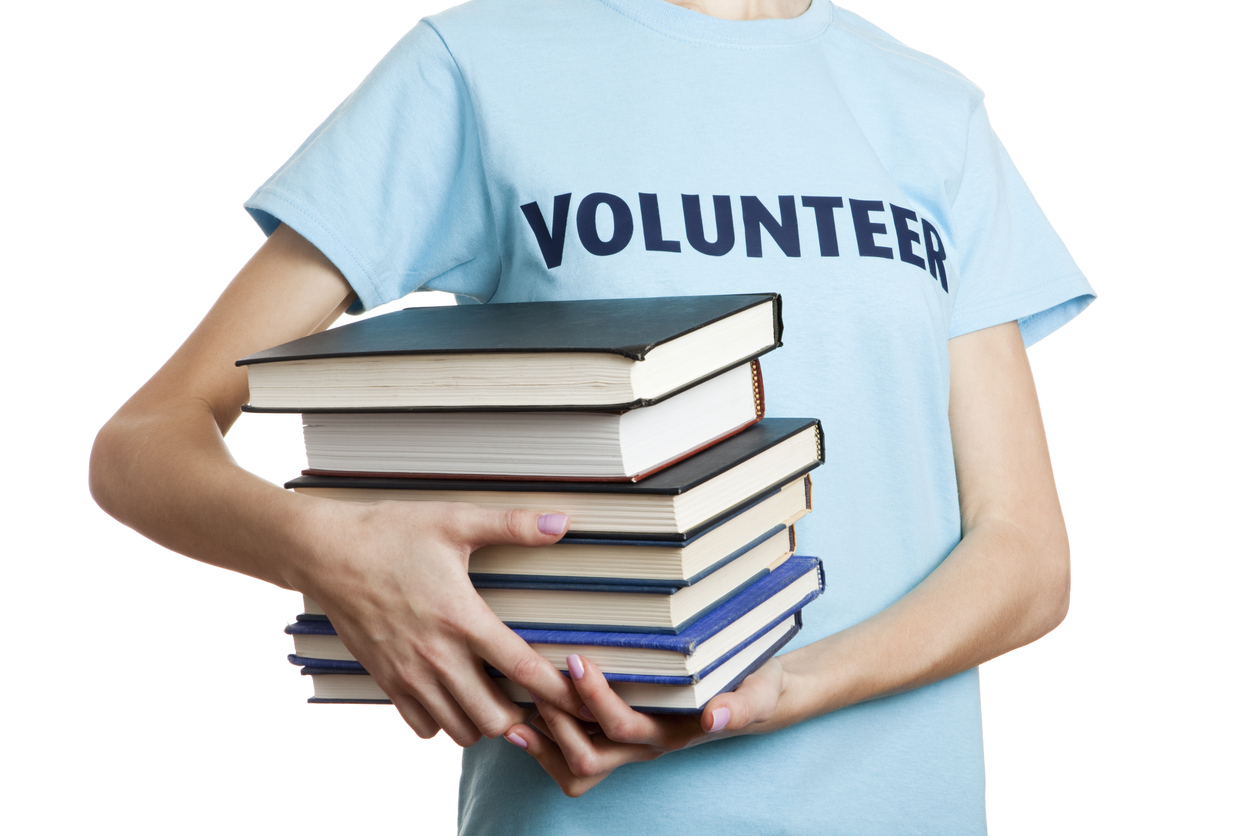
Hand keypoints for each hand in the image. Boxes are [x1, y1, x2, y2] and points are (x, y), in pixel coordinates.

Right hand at [295, 498, 584, 746]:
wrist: (326, 553)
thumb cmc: (391, 534)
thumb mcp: (455, 521)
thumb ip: (512, 524)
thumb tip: (561, 522)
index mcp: (463, 619)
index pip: (523, 670)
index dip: (558, 692)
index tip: (579, 698)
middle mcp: (437, 656)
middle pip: (494, 718)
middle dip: (523, 716)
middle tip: (536, 700)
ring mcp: (409, 675)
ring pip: (460, 730)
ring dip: (485, 722)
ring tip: (499, 699)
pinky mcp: (386, 681)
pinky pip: (423, 726)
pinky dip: (445, 721)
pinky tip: (456, 697)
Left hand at [503, 653, 787, 796]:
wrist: (758, 693)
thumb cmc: (756, 683)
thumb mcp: (760, 691)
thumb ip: (742, 706)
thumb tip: (715, 718)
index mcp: (674, 731)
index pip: (624, 726)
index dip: (595, 699)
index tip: (576, 660)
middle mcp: (647, 746)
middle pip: (588, 757)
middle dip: (557, 721)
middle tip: (535, 679)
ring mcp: (629, 747)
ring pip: (576, 769)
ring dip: (544, 742)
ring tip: (516, 708)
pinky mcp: (618, 740)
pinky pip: (575, 764)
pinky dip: (544, 747)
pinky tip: (520, 719)